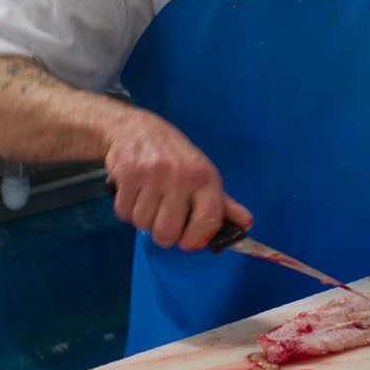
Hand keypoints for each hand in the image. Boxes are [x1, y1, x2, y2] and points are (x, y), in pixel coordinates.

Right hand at [104, 109, 251, 250]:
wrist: (135, 128)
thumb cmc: (174, 157)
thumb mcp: (203, 175)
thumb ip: (223, 204)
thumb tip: (245, 224)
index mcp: (205, 177)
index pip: (208, 222)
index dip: (196, 240)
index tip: (188, 241)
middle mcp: (181, 175)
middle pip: (168, 232)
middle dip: (163, 233)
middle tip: (163, 218)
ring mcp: (153, 173)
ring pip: (143, 224)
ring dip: (143, 219)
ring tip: (147, 200)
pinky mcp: (127, 173)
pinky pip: (123, 212)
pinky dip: (126, 210)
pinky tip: (133, 193)